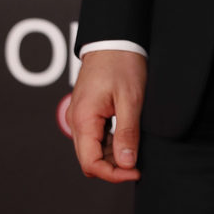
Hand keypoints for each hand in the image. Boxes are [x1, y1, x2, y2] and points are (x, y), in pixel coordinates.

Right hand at [69, 50, 146, 183]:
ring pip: (91, 150)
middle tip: (138, 163)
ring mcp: (78, 116)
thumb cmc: (122, 63)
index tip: (135, 171)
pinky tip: (126, 137)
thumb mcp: (131, 99)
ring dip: (112, 156)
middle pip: (89, 160)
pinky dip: (109, 143)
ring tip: (135, 147)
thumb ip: (127, 133)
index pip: (90, 164)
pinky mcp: (85, 112)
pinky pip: (94, 137)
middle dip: (113, 167)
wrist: (114, 38)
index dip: (113, 174)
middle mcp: (75, 120)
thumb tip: (127, 164)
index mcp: (83, 118)